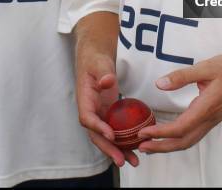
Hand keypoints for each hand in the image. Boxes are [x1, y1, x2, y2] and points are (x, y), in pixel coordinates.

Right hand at [75, 53, 139, 167]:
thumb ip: (103, 73)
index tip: (111, 135)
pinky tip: (136, 148)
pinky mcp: (108, 115)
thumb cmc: (96, 60)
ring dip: (118, 150)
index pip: (87, 118)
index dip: (98, 128)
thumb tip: (107, 82)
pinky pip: (115, 131)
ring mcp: (99, 115)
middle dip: (109, 149)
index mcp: (84, 100)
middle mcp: (90, 111)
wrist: (96, 60)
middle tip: (122, 160)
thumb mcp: (99, 64)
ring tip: (133, 161)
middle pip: (96, 135)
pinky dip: (124, 141)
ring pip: (106, 137)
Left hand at [137, 54, 221, 152]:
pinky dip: (178, 139)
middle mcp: (209, 118)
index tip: (144, 132)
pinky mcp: (212, 118)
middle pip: (183, 141)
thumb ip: (182, 76)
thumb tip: (160, 84)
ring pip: (189, 140)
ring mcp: (212, 120)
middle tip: (141, 146)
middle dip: (161, 146)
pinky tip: (170, 134)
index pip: (180, 128)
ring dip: (169, 145)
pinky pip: (194, 134)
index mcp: (206, 107)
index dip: (160, 133)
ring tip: (151, 144)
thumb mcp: (206, 67)